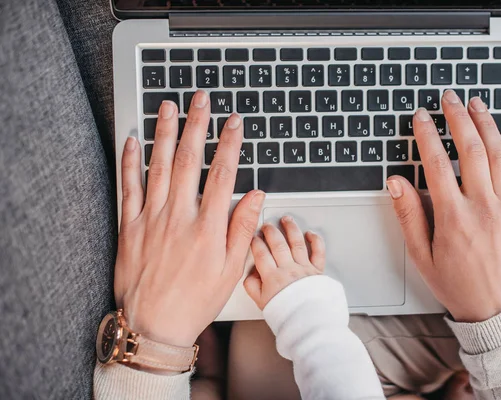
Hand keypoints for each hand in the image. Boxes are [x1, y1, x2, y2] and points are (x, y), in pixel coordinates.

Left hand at [115, 90, 264, 347]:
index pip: (221, 173)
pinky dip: (130, 161)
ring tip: (168, 107)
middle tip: (200, 99)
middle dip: (196, 125)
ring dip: (164, 133)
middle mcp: (178, 217)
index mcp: (207, 227)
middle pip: (188, 160)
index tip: (234, 122)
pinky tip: (134, 141)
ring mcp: (151, 219)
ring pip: (157, 166)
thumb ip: (243, 229)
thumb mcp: (231, 270)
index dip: (229, 143)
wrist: (153, 325)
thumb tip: (254, 196)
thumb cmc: (195, 300)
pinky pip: (128, 186)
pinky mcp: (130, 226)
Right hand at [244, 217, 325, 309]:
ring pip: (296, 242)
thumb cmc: (287, 315)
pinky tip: (310, 233)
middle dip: (270, 231)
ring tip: (286, 220)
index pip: (261, 253)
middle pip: (277, 244)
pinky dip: (315, 240)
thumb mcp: (261, 303)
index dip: (255, 242)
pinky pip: (318, 252)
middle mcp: (288, 270)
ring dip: (290, 229)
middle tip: (266, 225)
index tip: (252, 236)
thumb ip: (252, 286)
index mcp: (273, 277)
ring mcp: (304, 268)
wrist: (309, 323)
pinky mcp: (318, 271)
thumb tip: (250, 274)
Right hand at [386, 90, 500, 322]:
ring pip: (498, 155)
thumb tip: (396, 183)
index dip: (426, 135)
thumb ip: (408, 216)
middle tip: (449, 98)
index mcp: (453, 217)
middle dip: (458, 118)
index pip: (436, 164)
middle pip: (469, 150)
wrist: (496, 310)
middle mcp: (482, 207)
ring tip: (476, 103)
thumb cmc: (456, 284)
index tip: (421, 117)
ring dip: (487, 124)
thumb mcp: (421, 256)